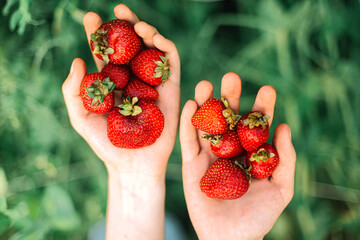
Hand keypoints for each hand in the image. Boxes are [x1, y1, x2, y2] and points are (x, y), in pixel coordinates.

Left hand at [62, 4, 179, 239]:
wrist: (133, 165)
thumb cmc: (106, 144)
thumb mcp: (81, 118)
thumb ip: (73, 91)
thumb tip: (77, 60)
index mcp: (111, 83)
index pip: (104, 53)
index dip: (97, 35)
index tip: (90, 17)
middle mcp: (133, 79)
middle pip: (130, 46)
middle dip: (124, 25)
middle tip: (118, 10)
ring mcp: (153, 83)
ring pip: (152, 50)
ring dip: (147, 32)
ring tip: (138, 25)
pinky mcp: (171, 90)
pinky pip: (171, 64)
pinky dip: (166, 48)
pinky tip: (156, 39)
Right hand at [180, 72, 295, 239]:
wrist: (231, 237)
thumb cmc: (259, 215)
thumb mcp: (281, 188)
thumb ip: (285, 159)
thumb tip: (284, 127)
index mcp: (250, 152)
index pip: (256, 125)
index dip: (262, 107)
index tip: (268, 89)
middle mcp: (229, 149)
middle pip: (229, 119)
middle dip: (230, 98)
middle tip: (232, 77)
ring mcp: (208, 155)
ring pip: (206, 124)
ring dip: (205, 104)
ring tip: (206, 84)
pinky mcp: (190, 164)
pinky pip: (188, 141)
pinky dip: (188, 123)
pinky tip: (190, 104)